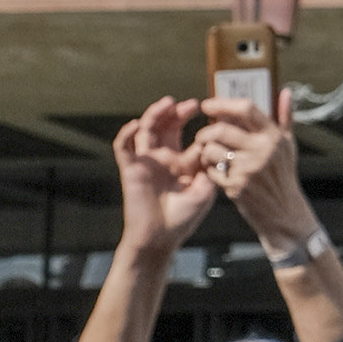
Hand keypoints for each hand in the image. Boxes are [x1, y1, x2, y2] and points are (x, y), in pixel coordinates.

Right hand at [112, 99, 215, 252]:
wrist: (159, 238)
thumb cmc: (183, 217)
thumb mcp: (205, 189)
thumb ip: (209, 166)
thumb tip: (213, 144)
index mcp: (186, 163)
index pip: (194, 138)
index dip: (204, 128)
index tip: (219, 118)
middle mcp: (166, 159)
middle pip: (169, 128)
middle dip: (179, 113)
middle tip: (192, 105)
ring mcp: (147, 162)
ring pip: (147, 130)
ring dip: (155, 114)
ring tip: (167, 103)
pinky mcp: (131, 168)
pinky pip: (123, 147)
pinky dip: (127, 134)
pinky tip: (136, 124)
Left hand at [192, 90, 319, 249]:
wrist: (283, 211)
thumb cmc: (283, 176)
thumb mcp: (288, 146)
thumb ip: (285, 118)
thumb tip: (286, 93)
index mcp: (273, 136)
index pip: (246, 109)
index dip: (223, 104)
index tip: (208, 105)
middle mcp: (262, 150)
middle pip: (221, 129)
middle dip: (205, 132)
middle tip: (203, 136)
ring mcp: (248, 168)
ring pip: (211, 150)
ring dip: (204, 151)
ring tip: (210, 155)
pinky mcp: (236, 185)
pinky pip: (210, 169)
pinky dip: (208, 168)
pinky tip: (215, 170)